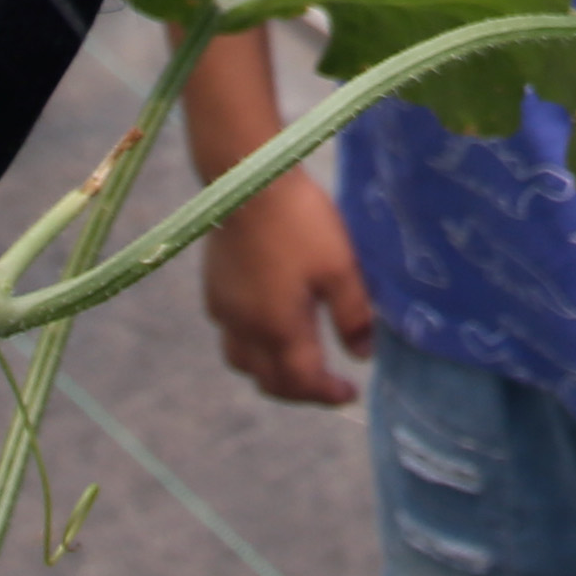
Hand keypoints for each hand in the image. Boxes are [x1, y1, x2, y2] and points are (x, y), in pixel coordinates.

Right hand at [198, 164, 377, 404]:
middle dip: (300, 391)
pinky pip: (231, 335)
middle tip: (325, 385)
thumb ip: (353, 315)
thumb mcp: (341, 267)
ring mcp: (224, 310)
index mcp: (281, 328)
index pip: (303, 382)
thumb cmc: (301, 223)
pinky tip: (267, 323)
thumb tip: (362, 355)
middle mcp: (246, 329)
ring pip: (243, 363)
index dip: (328, 395)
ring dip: (270, 372)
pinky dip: (251, 345)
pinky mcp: (213, 289)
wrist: (248, 181)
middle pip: (269, 382)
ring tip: (293, 361)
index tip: (350, 393)